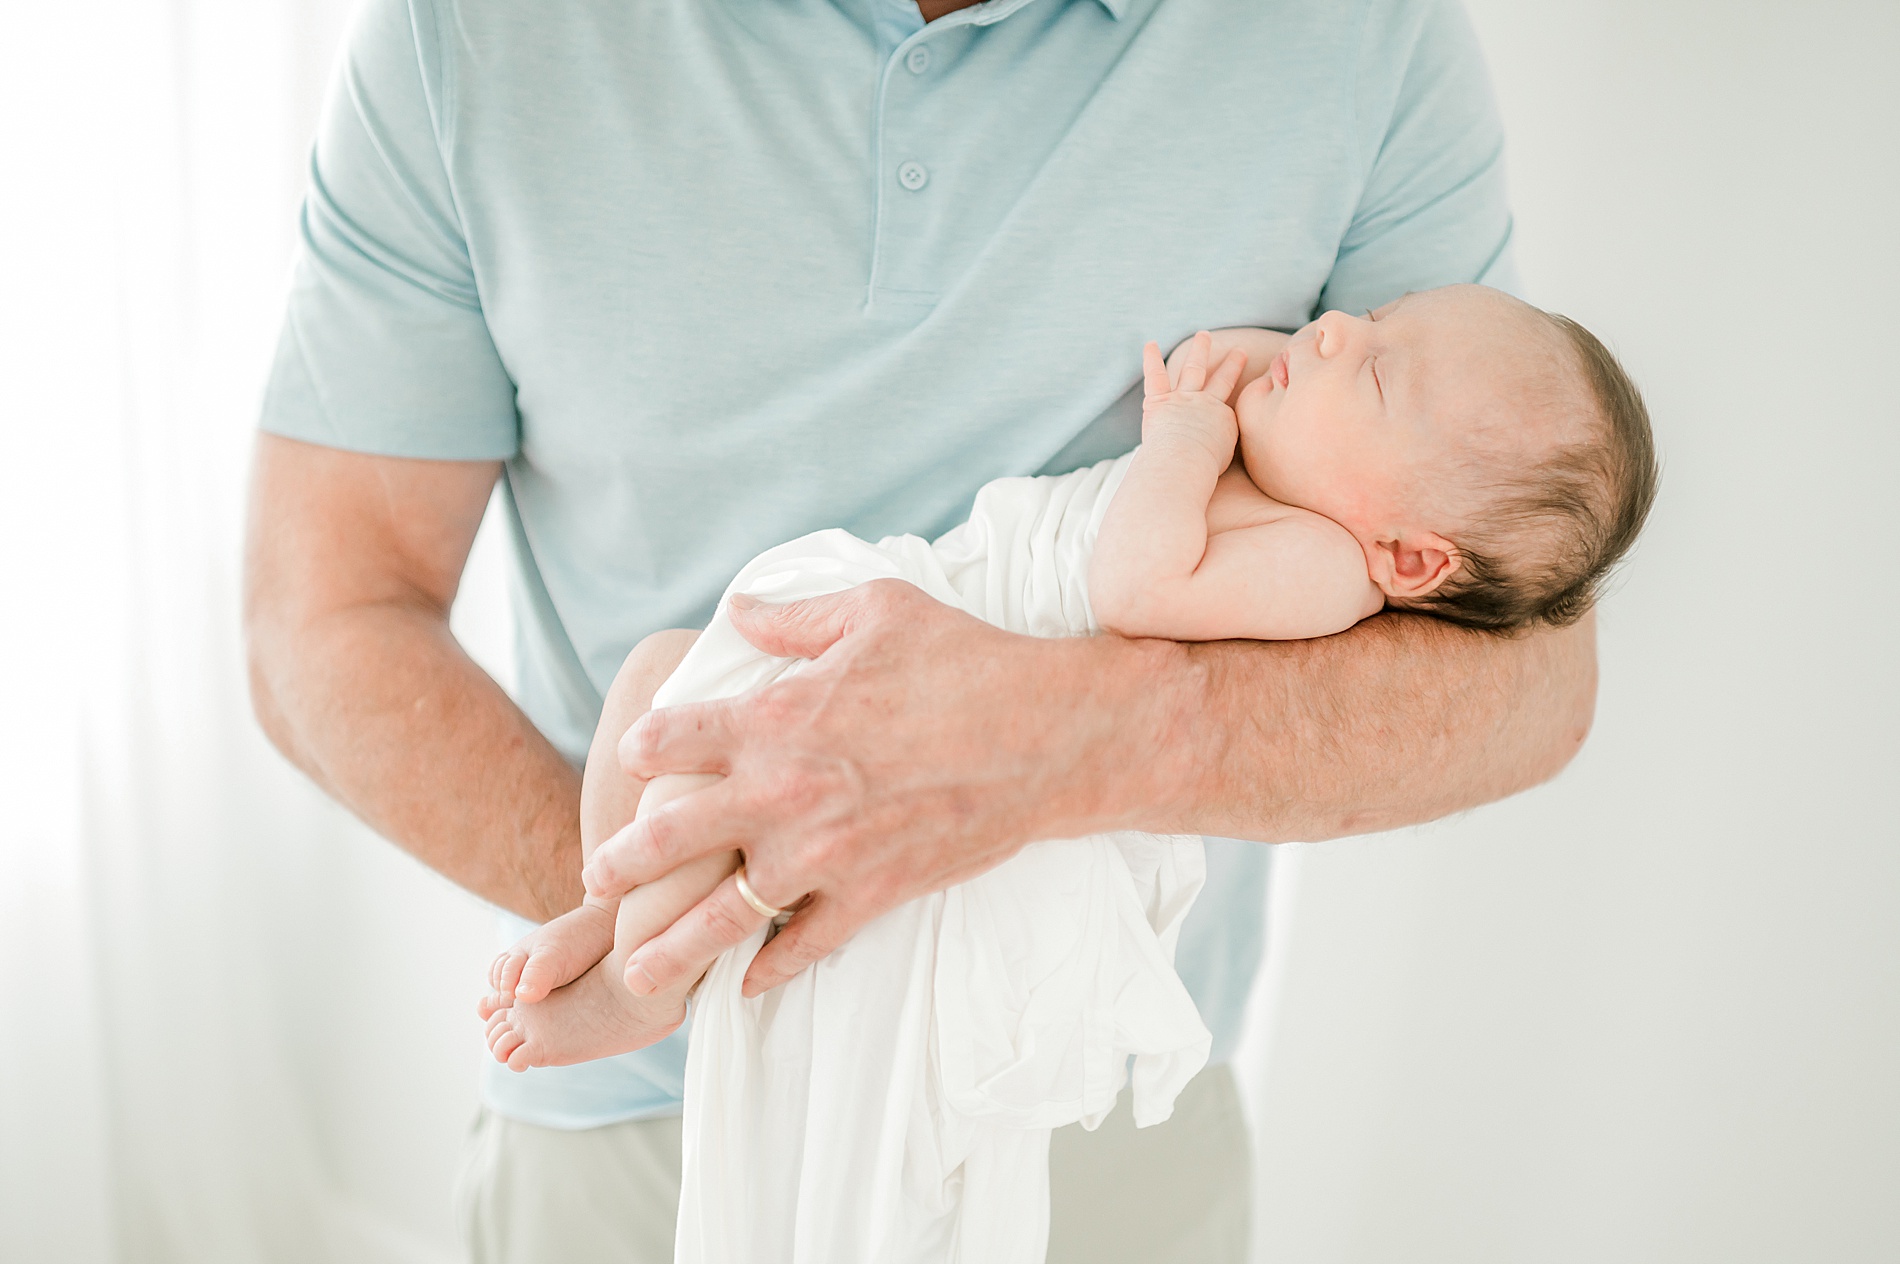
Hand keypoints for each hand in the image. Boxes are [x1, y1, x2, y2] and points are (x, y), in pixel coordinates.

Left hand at [578, 581, 1186, 996]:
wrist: (1049, 736)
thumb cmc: (966, 661)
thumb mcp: (875, 611)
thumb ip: (794, 618)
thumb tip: (741, 609)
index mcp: (775, 719)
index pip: (669, 740)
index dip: (643, 750)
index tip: (635, 762)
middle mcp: (783, 793)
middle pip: (669, 841)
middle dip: (622, 864)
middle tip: (596, 878)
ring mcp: (824, 854)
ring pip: (721, 916)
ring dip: (671, 948)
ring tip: (637, 972)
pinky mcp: (871, 895)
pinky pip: (803, 947)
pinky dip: (769, 970)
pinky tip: (745, 984)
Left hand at [1141, 332, 1245, 463]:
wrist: (1184, 461)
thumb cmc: (1201, 470)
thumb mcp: (1221, 461)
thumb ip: (1219, 449)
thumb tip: (1212, 453)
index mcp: (1224, 420)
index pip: (1227, 412)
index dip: (1227, 415)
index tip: (1229, 418)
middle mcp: (1207, 404)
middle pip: (1222, 381)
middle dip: (1231, 366)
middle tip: (1240, 351)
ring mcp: (1184, 398)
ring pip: (1194, 369)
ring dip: (1200, 351)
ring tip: (1204, 335)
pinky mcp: (1159, 401)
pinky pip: (1155, 376)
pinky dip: (1151, 360)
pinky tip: (1150, 344)